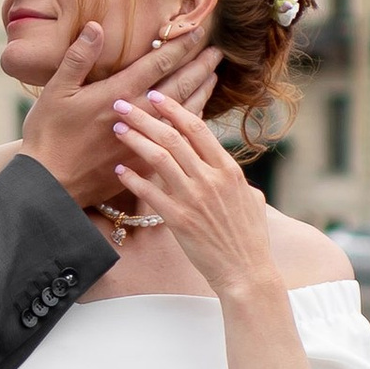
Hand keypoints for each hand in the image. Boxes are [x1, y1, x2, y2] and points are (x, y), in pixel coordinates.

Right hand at [20, 24, 222, 213]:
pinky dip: (190, 122)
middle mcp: (139, 115)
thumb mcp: (56, 91)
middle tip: (217, 51)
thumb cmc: (48, 136)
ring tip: (213, 77)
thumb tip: (96, 26)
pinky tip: (196, 115)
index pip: (160, 63)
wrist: (51, 185)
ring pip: (184, 112)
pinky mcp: (146, 162)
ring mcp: (146, 140)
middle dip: (201, 65)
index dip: (181, 45)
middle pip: (180, 85)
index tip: (197, 30)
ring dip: (202, 91)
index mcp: (119, 93)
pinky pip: (178, 138)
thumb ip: (79, 57)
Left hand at [106, 90, 276, 297]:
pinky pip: (150, 193)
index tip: (154, 96)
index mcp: (228, 170)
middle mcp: (211, 179)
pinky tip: (119, 170)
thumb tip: (227, 170)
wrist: (247, 272)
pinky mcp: (179, 220)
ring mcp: (194, 199)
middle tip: (124, 104)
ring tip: (117, 129)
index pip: (197, 129)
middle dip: (145, 117)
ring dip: (135, 140)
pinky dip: (133, 179)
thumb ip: (236, 180)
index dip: (173, 109)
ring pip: (159, 159)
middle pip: (172, 137)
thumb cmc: (250, 238)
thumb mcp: (252, 200)